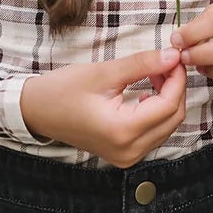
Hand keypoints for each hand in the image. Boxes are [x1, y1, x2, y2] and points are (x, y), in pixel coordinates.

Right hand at [19, 47, 186, 165]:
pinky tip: (146, 93)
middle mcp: (129, 150)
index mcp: (122, 131)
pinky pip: (154, 133)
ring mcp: (127, 156)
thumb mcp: (103, 72)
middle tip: (166, 63)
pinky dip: (157, 112)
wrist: (35, 112)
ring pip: (167, 127)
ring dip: (168, 100)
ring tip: (155, 75)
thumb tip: (173, 56)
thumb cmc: (62, 91)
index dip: (177, 79)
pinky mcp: (125, 155)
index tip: (175, 57)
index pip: (168, 105)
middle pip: (173, 118)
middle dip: (175, 88)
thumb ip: (142, 64)